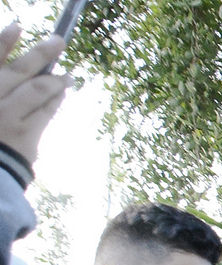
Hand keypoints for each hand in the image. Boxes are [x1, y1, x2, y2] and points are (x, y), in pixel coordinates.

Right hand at [0, 24, 70, 168]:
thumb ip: (2, 85)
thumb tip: (25, 69)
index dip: (4, 40)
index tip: (18, 26)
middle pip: (20, 69)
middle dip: (42, 53)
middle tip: (59, 42)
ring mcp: (8, 116)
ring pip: (38, 89)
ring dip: (56, 80)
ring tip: (67, 76)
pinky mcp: (26, 134)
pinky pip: (46, 110)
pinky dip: (56, 99)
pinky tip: (63, 92)